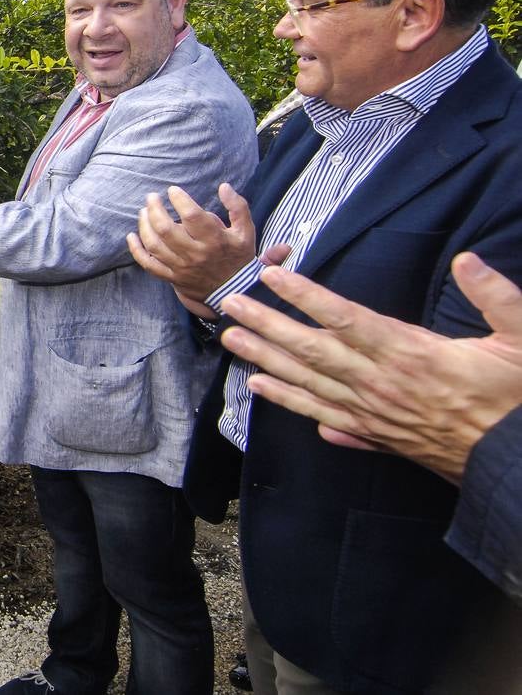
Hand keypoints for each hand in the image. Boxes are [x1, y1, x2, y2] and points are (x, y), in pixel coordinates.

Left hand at [127, 183, 266, 305]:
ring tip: (143, 211)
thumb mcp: (246, 231)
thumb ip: (237, 207)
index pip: (191, 216)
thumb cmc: (238, 255)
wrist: (234, 289)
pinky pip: (149, 264)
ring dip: (144, 226)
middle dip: (154, 209)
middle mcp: (195, 254)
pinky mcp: (172, 277)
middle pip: (166, 229)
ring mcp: (181, 267)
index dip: (179, 199)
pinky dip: (136, 250)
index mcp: (214, 240)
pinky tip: (131, 236)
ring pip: (154, 245)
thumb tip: (224, 186)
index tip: (172, 190)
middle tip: (151, 197)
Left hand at [217, 253, 521, 482]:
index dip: (305, 296)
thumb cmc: (517, 397)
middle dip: (267, 322)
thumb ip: (496, 298)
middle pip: (312, 348)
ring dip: (264, 357)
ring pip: (306, 381)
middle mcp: (381, 383)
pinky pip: (318, 415)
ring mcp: (371, 411)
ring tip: (230, 337)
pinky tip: (257, 387)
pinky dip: (286, 401)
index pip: (345, 318)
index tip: (273, 275)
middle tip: (230, 301)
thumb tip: (468, 260)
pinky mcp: (371, 434)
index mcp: (412, 354)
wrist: (516, 462)